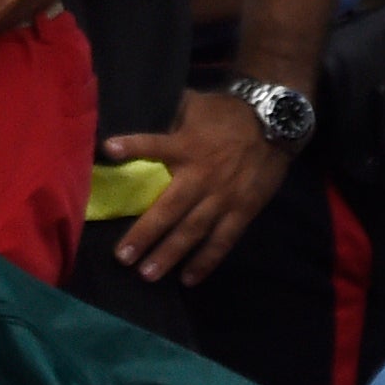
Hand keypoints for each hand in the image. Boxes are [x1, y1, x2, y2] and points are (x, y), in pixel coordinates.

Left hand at [103, 90, 291, 283]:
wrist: (275, 122)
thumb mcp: (197, 105)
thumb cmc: (228, 114)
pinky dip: (206, 261)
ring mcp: (223, 197)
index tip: (108, 150)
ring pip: (193, 231)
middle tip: (122, 257)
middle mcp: (202, 175)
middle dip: (145, 233)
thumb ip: (172, 117)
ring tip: (147, 274)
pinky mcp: (242, 211)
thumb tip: (143, 116)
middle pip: (169, 208)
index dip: (133, 146)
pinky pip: (223, 240)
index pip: (156, 145)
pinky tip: (188, 279)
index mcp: (187, 146)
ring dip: (170, 254)